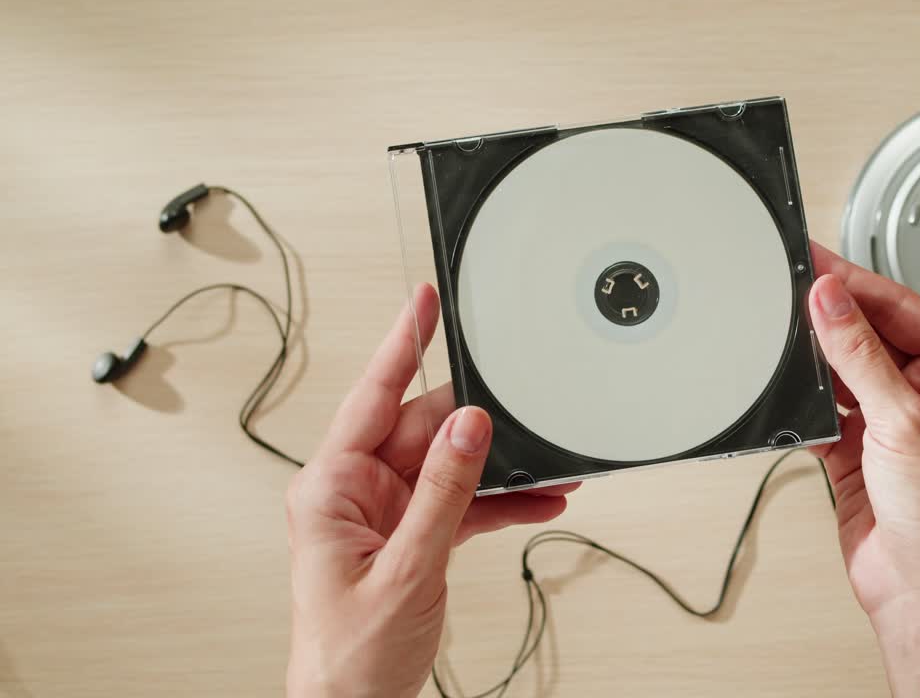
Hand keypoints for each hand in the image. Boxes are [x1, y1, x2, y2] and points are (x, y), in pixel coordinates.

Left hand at [285, 284, 575, 697]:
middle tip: (525, 411)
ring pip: (451, 465)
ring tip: (549, 468)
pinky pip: (462, 502)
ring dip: (500, 469)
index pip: (372, 396)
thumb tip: (469, 426)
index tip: (424, 300)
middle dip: (479, 424)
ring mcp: (387, 513)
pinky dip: (500, 502)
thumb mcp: (406, 569)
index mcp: (331, 488)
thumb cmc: (349, 657)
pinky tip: (538, 500)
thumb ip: (443, 493)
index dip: (401, 343)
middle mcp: (357, 492)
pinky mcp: (413, 535)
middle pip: (424, 429)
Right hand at [807, 243, 919, 696]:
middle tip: (789, 285)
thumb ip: (860, 355)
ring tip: (782, 332)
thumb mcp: (905, 422)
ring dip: (816, 356)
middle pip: (871, 332)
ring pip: (845, 366)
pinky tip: (789, 385)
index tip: (815, 265)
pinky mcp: (859, 444)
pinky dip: (805, 396)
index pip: (903, 309)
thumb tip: (831, 300)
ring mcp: (894, 417)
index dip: (856, 285)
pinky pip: (825, 404)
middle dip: (832, 316)